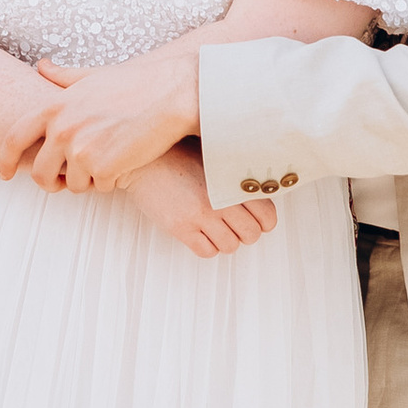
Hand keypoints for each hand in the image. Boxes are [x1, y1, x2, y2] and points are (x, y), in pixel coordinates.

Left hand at [12, 46, 202, 191]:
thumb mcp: (92, 76)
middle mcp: (61, 129)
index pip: (14, 137)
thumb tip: (42, 66)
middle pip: (40, 173)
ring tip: (109, 159)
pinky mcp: (102, 168)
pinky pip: (99, 188)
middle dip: (53, 182)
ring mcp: (80, 150)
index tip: (4, 173)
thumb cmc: (137, 83)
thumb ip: (63, 77)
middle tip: (68, 181)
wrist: (173, 93)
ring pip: (73, 185)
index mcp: (54, 106)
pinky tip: (126, 161)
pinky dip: (112, 181)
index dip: (5, 159)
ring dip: (89, 180)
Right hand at [123, 145, 276, 259]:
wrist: (140, 161)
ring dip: (225, 240)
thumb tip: (259, 195)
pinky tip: (200, 233)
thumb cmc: (176, 155)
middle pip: (251, 234)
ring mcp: (199, 216)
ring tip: (214, 227)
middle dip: (246, 232)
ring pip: (230, 246)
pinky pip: (207, 251)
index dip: (264, 222)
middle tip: (234, 224)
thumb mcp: (212, 158)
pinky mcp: (180, 228)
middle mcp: (218, 200)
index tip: (256, 219)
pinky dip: (207, 246)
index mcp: (229, 181)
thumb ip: (235, 177)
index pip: (267, 215)